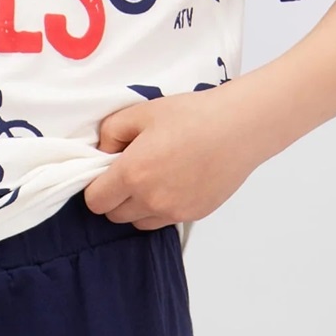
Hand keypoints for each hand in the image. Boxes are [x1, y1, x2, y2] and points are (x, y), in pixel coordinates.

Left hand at [84, 84, 259, 228]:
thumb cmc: (194, 115)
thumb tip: (102, 153)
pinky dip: (160, 209)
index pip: (95, 201)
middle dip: (115, 198)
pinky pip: (163, 221)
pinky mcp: (192, 215)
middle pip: (114, 216)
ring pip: (138, 222)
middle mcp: (150, 199)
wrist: (241, 127)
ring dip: (137, 207)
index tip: (105, 174)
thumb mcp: (142, 112)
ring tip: (153, 179)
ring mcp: (172, 211)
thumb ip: (111, 133)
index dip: (95, 188)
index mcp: (132, 173)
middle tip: (129, 174)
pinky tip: (172, 184)